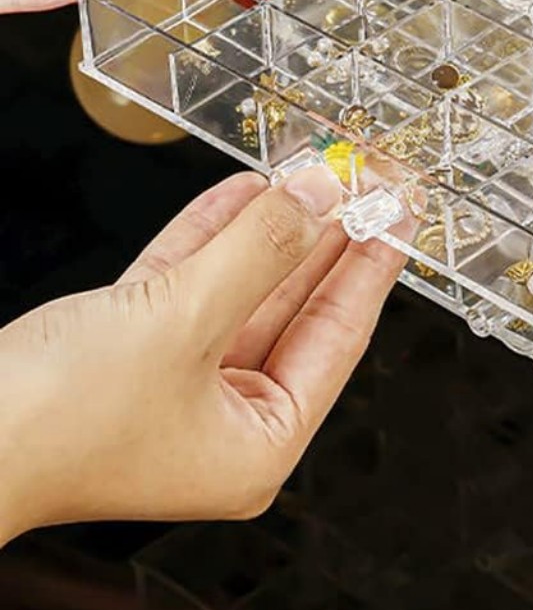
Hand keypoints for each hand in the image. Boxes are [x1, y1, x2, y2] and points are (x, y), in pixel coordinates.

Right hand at [0, 166, 404, 543]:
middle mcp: (224, 419)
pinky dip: (215, 234)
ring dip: (272, 225)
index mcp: (258, 442)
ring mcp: (175, 385)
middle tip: (366, 179)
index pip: (340, 334)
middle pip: (296, 305)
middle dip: (327, 234)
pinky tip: (249, 188)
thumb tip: (323, 193)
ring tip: (315, 167)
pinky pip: (189, 284)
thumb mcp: (184, 321)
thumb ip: (264, 251)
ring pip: (242, 287)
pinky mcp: (127, 352)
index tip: (402, 211)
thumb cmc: (54, 420)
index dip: (373, 263)